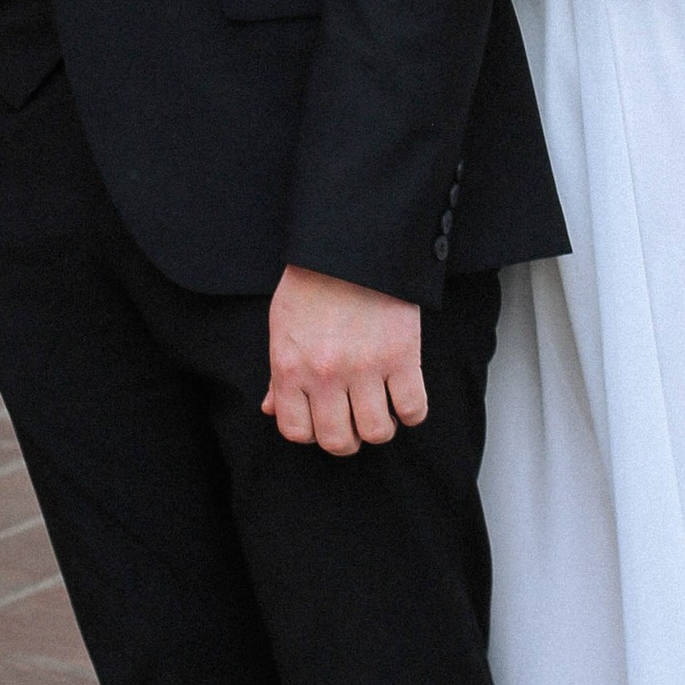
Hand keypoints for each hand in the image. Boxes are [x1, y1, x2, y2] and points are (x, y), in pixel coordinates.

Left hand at [264, 264, 429, 451]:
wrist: (352, 244)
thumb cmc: (312, 281)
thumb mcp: (283, 325)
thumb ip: (279, 373)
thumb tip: (271, 409)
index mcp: (291, 367)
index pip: (296, 431)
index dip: (312, 433)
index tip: (323, 420)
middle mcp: (325, 374)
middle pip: (337, 441)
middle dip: (347, 439)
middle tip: (354, 420)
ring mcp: (365, 367)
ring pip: (376, 432)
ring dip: (380, 428)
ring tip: (382, 410)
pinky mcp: (402, 356)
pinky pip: (413, 409)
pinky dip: (412, 412)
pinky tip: (405, 398)